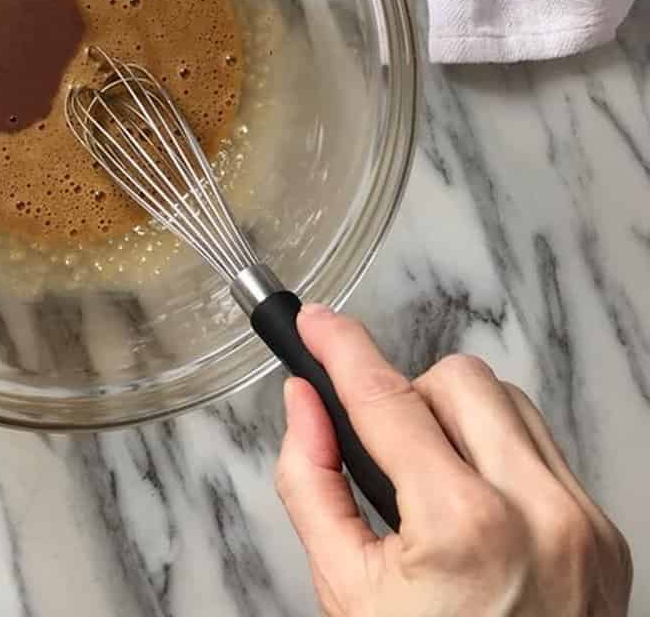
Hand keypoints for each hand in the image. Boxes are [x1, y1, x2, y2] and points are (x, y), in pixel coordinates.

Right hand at [276, 305, 631, 615]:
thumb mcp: (344, 588)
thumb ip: (310, 481)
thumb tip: (302, 402)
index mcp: (464, 528)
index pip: (386, 398)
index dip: (340, 348)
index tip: (315, 321)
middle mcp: (539, 513)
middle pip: (458, 379)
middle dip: (407, 396)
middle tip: (382, 449)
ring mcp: (583, 523)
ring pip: (507, 402)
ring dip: (456, 419)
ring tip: (430, 482)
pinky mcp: (607, 534)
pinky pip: (542, 446)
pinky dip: (497, 453)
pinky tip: (473, 505)